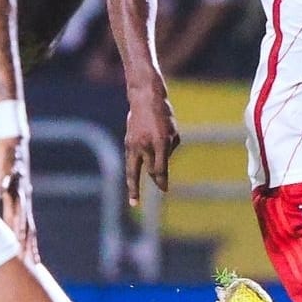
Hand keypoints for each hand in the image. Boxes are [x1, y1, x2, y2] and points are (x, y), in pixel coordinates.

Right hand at [0, 136, 38, 261]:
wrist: (15, 143)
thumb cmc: (13, 171)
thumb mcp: (12, 194)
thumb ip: (10, 211)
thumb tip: (8, 229)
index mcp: (24, 204)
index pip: (31, 230)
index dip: (32, 247)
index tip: (34, 264)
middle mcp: (23, 197)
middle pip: (26, 222)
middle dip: (27, 241)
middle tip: (28, 259)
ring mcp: (16, 185)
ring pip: (17, 206)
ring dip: (16, 221)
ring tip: (15, 236)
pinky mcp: (7, 172)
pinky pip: (1, 184)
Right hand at [125, 89, 179, 206]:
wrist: (145, 99)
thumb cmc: (163, 116)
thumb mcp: (173, 132)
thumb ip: (168, 151)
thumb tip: (159, 168)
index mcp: (160, 142)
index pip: (160, 168)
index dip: (162, 181)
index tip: (164, 188)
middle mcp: (146, 145)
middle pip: (148, 170)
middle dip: (153, 182)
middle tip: (151, 196)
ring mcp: (135, 144)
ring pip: (133, 170)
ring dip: (133, 187)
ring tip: (133, 202)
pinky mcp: (128, 142)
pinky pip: (131, 161)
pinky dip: (133, 172)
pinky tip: (132, 182)